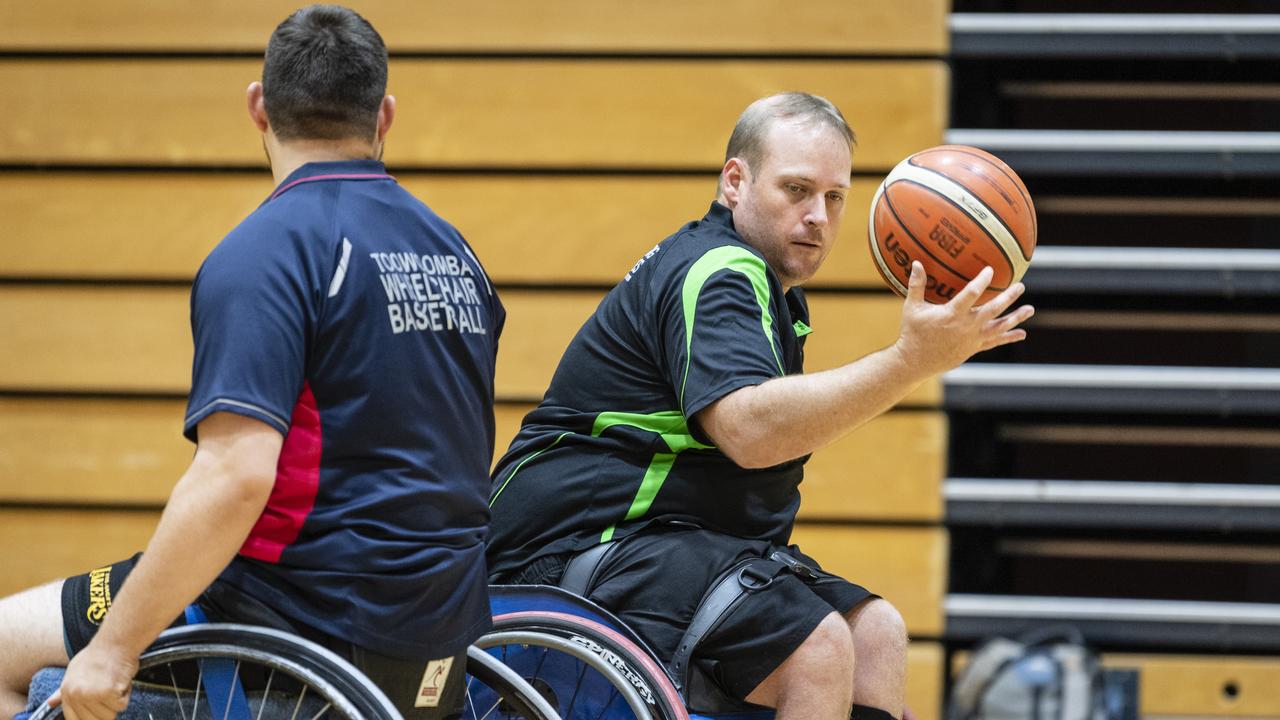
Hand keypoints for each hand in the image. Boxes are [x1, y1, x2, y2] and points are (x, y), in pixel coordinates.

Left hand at [49, 640, 136, 719]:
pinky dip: (125, 695)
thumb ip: (64, 691)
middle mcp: (76, 694)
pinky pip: (121, 705)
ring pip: (109, 715)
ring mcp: (91, 694)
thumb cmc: (99, 654)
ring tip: (115, 684)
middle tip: (109, 693)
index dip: (88, 718)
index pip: (74, 719)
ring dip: (116, 702)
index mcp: (67, 691)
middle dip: (105, 710)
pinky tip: (121, 681)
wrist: (115, 642)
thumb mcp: (74, 671)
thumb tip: (51, 703)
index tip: (97, 715)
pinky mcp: (108, 692)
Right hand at [893, 261, 1033, 376]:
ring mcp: (972, 338)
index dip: (982, 281)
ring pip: (998, 327)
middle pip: (993, 310)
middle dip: (1008, 297)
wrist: (915, 361)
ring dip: (1015, 318)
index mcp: (952, 314)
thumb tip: (917, 262)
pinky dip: (1008, 337)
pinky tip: (1021, 334)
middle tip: (1020, 286)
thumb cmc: (913, 332)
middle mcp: (966, 326)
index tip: (991, 270)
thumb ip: (916, 285)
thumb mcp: (912, 307)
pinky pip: (994, 341)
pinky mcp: (973, 347)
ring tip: (1030, 309)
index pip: (971, 294)